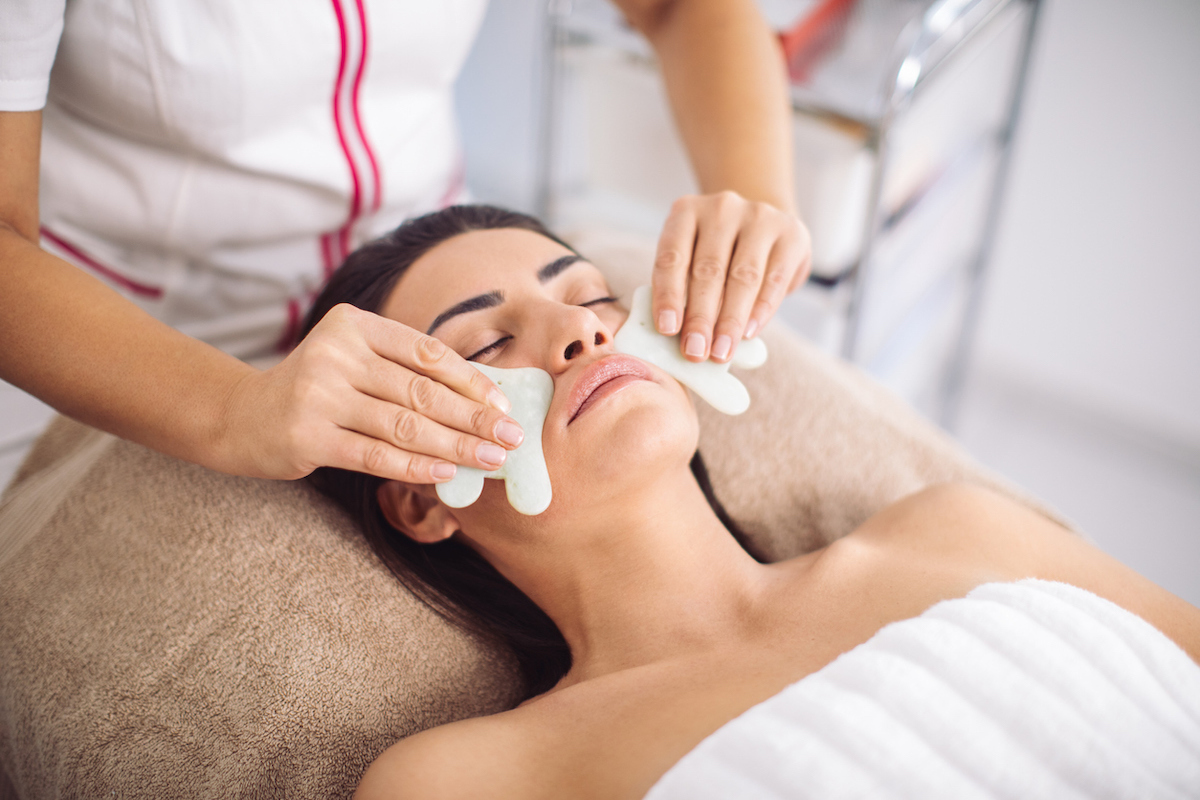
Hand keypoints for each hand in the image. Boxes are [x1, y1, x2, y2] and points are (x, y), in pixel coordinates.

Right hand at [220, 303, 522, 482]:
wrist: (243, 417)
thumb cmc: (318, 390)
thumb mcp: (355, 362)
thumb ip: (404, 371)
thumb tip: (482, 401)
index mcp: (354, 325)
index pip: (426, 352)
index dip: (470, 381)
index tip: (503, 406)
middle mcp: (336, 353)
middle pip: (421, 391)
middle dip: (473, 418)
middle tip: (512, 438)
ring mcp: (319, 395)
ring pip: (404, 426)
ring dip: (455, 446)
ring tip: (491, 460)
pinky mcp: (308, 436)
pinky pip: (375, 456)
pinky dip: (416, 466)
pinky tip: (448, 473)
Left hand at [651, 191, 811, 362]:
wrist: (766, 228)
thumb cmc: (719, 255)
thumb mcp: (694, 261)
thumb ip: (684, 290)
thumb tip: (680, 338)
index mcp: (686, 212)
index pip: (672, 257)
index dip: (667, 295)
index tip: (667, 330)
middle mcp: (721, 207)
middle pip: (708, 269)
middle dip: (700, 317)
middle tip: (695, 352)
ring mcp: (759, 216)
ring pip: (742, 276)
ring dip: (730, 320)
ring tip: (721, 352)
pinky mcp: (791, 233)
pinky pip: (773, 279)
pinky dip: (760, 311)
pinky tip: (748, 334)